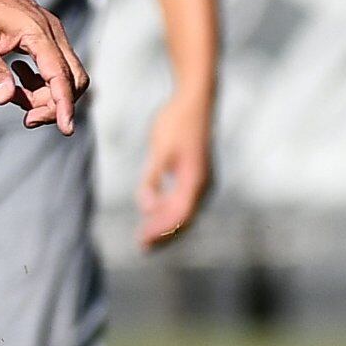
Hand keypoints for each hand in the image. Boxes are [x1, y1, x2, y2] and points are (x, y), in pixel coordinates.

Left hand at [0, 0, 84, 132]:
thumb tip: (5, 99)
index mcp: (36, 32)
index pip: (60, 75)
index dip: (64, 105)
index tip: (66, 129)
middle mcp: (51, 31)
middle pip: (73, 78)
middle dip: (55, 104)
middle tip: (26, 117)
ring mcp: (50, 32)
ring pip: (66, 74)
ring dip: (46, 94)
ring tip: (14, 96)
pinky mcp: (43, 34)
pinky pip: (55, 65)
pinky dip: (41, 81)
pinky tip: (17, 77)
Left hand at [135, 90, 212, 248]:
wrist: (195, 100)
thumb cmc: (176, 122)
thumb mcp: (159, 150)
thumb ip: (152, 179)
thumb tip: (147, 208)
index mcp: (195, 180)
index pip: (179, 216)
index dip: (161, 231)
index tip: (143, 241)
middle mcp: (203, 184)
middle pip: (184, 219)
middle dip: (163, 234)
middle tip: (141, 245)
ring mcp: (203, 180)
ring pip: (185, 212)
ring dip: (166, 224)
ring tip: (145, 234)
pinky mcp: (198, 174)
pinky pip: (185, 200)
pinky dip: (170, 210)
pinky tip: (154, 211)